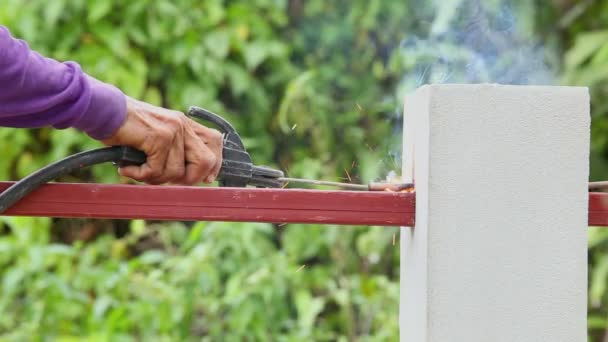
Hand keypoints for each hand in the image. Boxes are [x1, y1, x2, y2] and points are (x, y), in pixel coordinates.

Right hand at [102, 97, 222, 184]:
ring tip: (138, 170)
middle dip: (188, 179)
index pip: (215, 142)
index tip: (205, 179)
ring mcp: (173, 130)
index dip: (214, 164)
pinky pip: (157, 171)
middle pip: (206, 161)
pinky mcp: (159, 138)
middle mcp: (183, 124)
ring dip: (156, 179)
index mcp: (185, 123)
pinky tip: (127, 167)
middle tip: (163, 178)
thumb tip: (191, 177)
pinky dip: (140, 175)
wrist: (103, 110)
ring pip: (177, 172)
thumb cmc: (125, 127)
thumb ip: (174, 150)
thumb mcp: (156, 135)